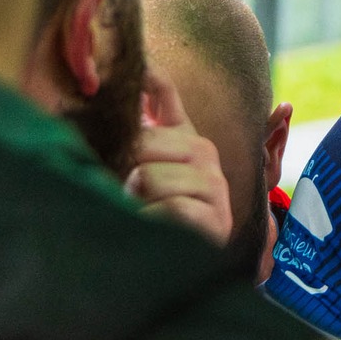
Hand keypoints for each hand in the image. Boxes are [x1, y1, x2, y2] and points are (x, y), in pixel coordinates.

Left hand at [126, 65, 231, 244]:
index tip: (125, 74)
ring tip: (142, 215)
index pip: (161, 90)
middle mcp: (205, 154)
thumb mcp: (139, 165)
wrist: (178, 265)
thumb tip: (131, 76)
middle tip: (127, 194)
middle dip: (124, 172)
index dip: (139, 80)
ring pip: (150, 178)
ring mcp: (214, 185)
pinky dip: (152, 222)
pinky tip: (155, 229)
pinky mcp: (216, 218)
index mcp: (185, 136)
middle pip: (143, 142)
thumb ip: (140, 125)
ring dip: (135, 203)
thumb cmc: (151, 212)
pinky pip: (170, 208)